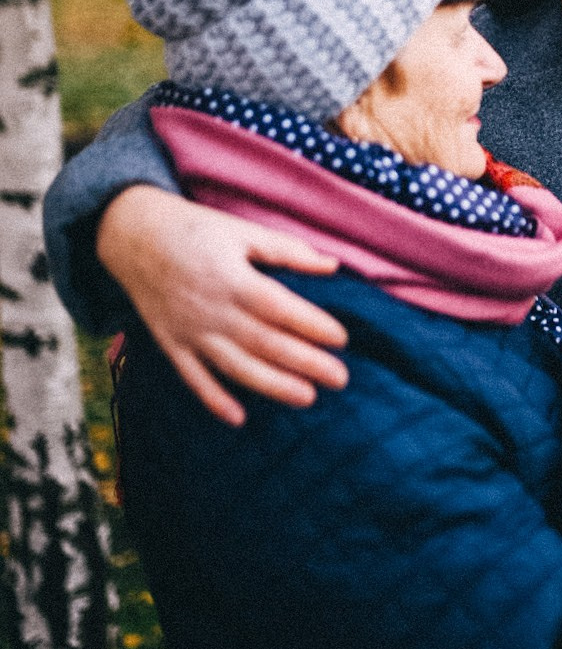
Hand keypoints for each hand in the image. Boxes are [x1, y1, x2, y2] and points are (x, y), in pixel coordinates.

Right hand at [97, 186, 349, 425]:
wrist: (133, 235)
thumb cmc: (195, 229)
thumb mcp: (241, 231)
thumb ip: (287, 250)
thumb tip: (332, 265)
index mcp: (232, 278)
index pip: (279, 308)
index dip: (312, 325)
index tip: (342, 339)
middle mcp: (211, 309)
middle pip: (264, 342)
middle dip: (305, 363)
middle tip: (340, 378)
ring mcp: (189, 330)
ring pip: (235, 366)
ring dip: (272, 385)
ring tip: (307, 398)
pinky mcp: (170, 343)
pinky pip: (192, 377)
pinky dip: (213, 399)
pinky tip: (238, 419)